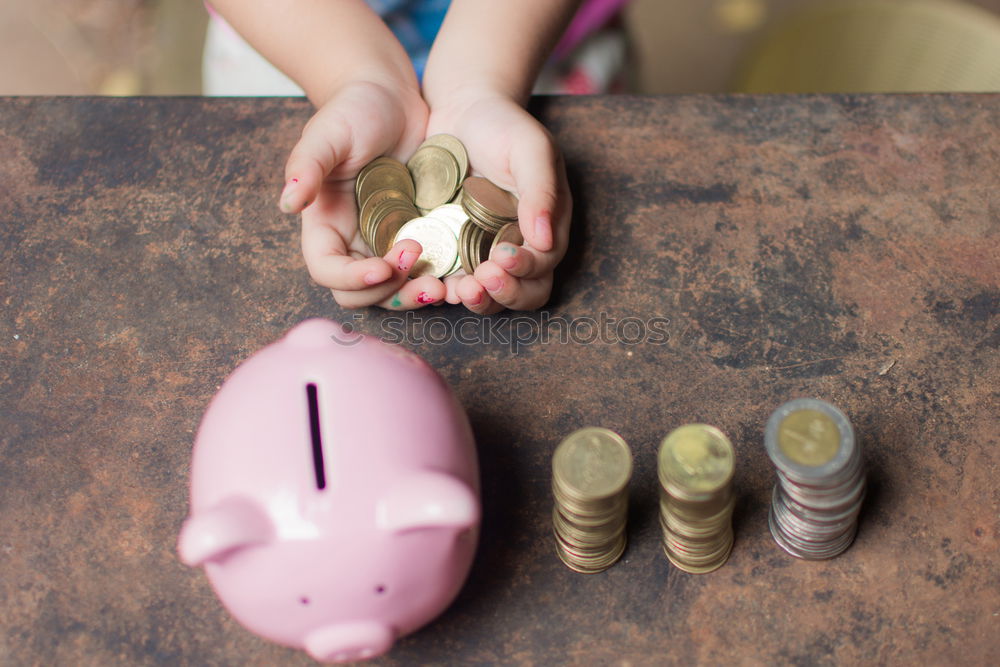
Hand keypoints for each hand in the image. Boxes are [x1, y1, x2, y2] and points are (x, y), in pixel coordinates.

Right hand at [280, 80, 447, 308]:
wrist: (393, 97)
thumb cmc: (353, 110)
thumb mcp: (327, 133)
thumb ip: (306, 167)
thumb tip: (287, 203)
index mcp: (325, 225)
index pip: (328, 270)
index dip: (351, 279)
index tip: (381, 267)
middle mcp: (354, 242)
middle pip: (362, 293)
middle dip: (389, 291)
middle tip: (419, 269)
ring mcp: (387, 244)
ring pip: (396, 290)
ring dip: (416, 295)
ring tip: (443, 287)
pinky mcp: (421, 237)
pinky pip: (428, 271)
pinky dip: (442, 280)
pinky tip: (463, 277)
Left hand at [428, 89, 570, 312]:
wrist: (459, 110)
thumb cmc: (503, 125)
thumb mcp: (530, 148)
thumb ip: (541, 191)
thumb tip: (545, 240)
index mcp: (545, 227)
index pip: (544, 265)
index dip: (527, 269)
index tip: (503, 257)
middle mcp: (518, 246)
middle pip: (523, 292)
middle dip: (505, 293)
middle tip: (482, 280)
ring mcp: (483, 251)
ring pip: (488, 294)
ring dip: (477, 299)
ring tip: (457, 290)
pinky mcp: (451, 249)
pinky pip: (451, 279)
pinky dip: (445, 287)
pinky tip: (432, 282)